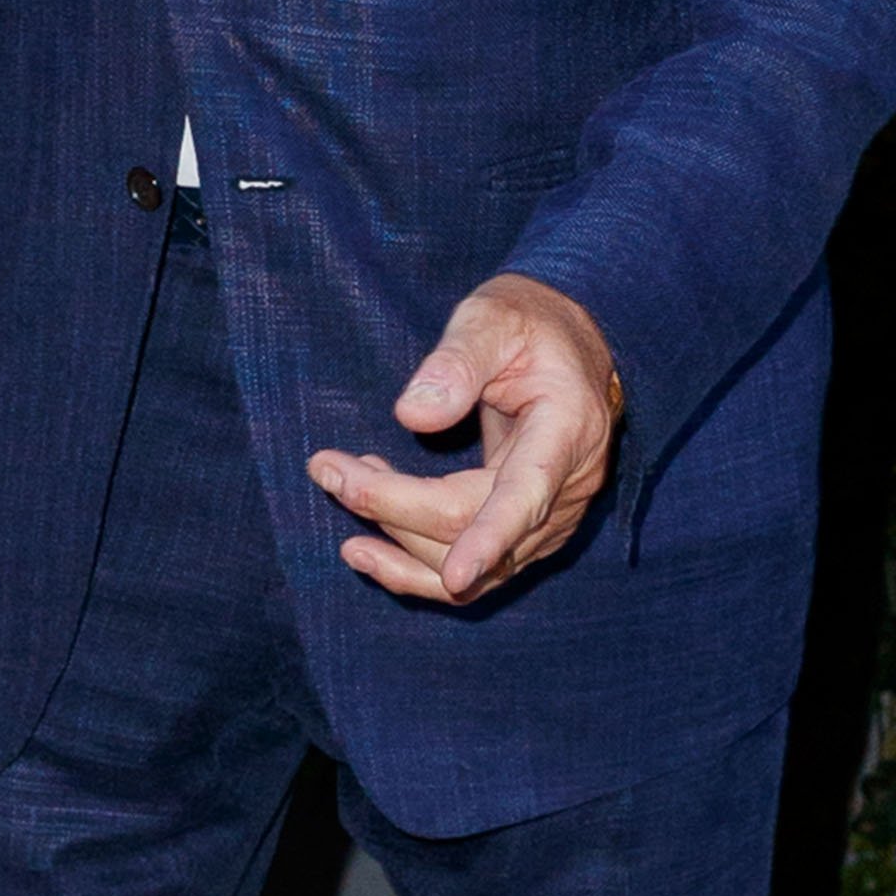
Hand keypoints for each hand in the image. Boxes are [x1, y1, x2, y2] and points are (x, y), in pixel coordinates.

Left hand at [306, 272, 620, 605]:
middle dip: (396, 507)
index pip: (528, 498)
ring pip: (478, 568)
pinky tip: (369, 543)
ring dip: (401, 546)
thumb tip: (410, 415)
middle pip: (476, 524)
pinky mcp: (527, 528)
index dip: (490, 540)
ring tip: (340, 492)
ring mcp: (551, 515)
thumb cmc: (527, 322)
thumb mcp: (492, 319)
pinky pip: (477, 566)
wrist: (566, 342)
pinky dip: (419, 562)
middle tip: (327, 468)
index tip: (455, 575)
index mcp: (567, 431)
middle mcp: (567, 486)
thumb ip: (457, 362)